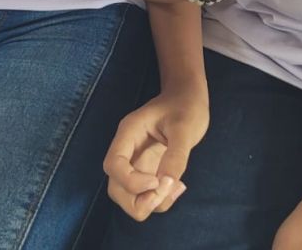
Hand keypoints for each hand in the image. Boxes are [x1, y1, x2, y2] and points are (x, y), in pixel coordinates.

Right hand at [104, 88, 209, 220]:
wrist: (188, 98)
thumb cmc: (186, 107)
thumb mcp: (185, 129)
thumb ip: (175, 157)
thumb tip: (166, 184)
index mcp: (129, 133)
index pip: (114, 165)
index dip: (131, 181)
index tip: (157, 182)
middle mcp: (127, 151)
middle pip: (116, 188)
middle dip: (139, 200)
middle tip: (168, 189)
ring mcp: (136, 163)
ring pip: (128, 197)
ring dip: (150, 203)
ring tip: (176, 187)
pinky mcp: (147, 172)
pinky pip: (145, 196)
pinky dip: (159, 200)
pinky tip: (177, 185)